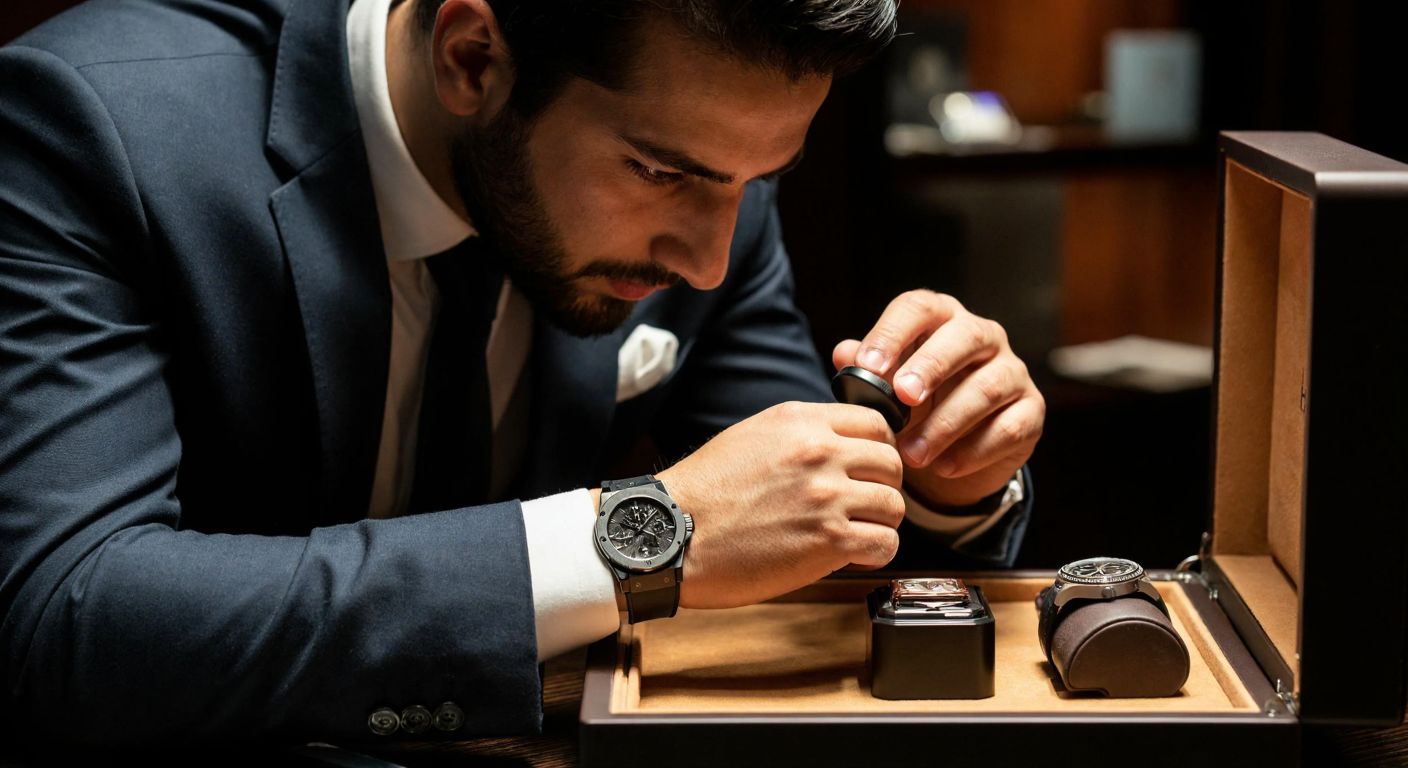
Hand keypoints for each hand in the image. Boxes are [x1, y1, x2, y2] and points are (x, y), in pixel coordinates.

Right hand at [657, 401, 905, 608]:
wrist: (672, 534)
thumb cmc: (704, 493)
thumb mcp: (752, 436)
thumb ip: (800, 433)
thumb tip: (840, 442)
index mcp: (800, 421)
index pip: (876, 423)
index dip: (878, 449)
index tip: (868, 469)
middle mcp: (819, 451)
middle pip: (891, 463)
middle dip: (883, 486)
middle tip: (864, 505)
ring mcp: (827, 496)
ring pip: (895, 505)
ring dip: (880, 522)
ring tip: (856, 533)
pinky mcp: (829, 540)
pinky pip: (886, 543)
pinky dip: (877, 552)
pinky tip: (853, 555)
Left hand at [833, 290, 1044, 507]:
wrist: (956, 449)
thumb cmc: (915, 405)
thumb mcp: (886, 387)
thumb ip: (865, 370)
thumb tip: (844, 354)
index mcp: (941, 318)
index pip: (919, 308)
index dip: (893, 333)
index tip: (868, 366)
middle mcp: (983, 336)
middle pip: (964, 337)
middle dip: (931, 367)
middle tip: (902, 398)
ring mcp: (1013, 371)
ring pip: (988, 387)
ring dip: (947, 423)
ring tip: (912, 454)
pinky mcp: (1031, 411)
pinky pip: (1008, 427)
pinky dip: (973, 451)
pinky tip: (944, 467)